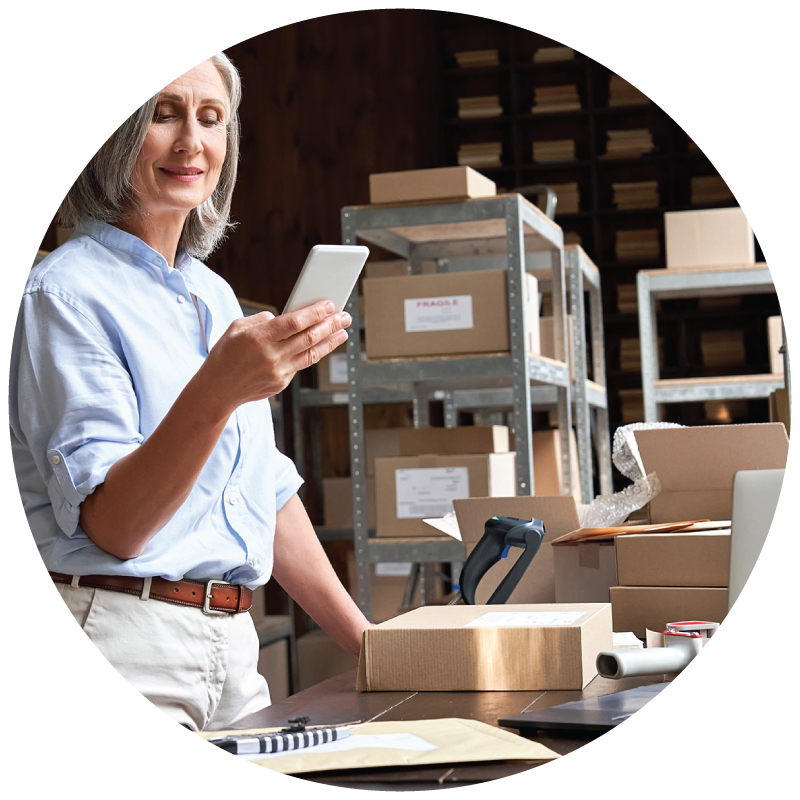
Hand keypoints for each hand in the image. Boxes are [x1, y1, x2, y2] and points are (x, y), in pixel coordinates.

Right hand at [200, 300, 350, 416]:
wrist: (217, 390)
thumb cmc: (225, 354)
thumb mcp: (237, 328)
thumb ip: (263, 320)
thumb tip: (286, 318)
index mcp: (259, 337)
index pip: (294, 322)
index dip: (315, 313)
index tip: (329, 305)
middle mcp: (271, 355)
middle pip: (309, 337)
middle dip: (330, 325)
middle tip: (345, 316)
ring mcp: (278, 372)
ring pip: (311, 353)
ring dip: (330, 341)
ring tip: (343, 331)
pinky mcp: (281, 383)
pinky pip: (301, 364)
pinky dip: (314, 353)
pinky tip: (323, 345)